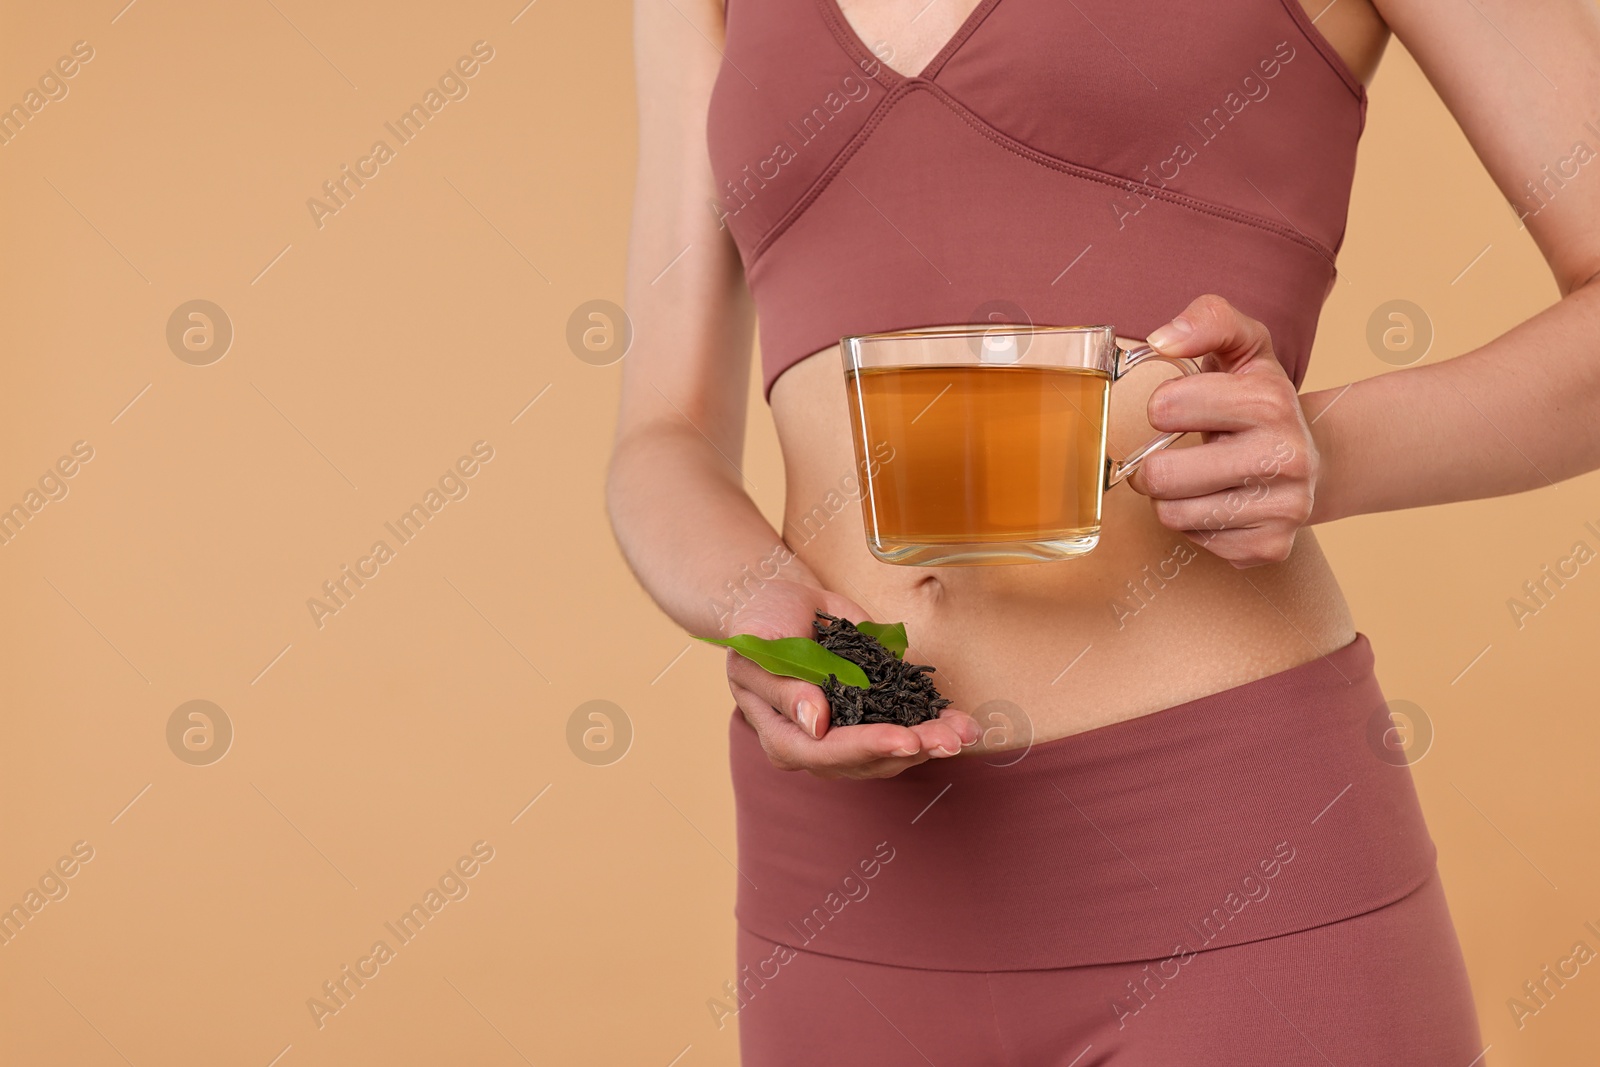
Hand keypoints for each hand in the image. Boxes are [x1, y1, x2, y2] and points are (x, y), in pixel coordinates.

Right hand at [721, 577, 978, 779]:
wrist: (783, 604)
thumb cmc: (762, 622)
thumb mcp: (759, 643)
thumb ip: (783, 686)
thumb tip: (815, 722)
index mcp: (782, 734)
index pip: (825, 751)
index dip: (866, 747)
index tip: (904, 738)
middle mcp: (817, 744)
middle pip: (866, 760)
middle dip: (911, 749)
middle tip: (948, 740)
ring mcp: (848, 734)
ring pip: (892, 752)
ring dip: (931, 742)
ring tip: (964, 732)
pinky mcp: (873, 716)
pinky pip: (906, 729)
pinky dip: (934, 725)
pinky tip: (963, 724)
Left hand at [1128, 294, 1319, 567]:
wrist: (1317, 457)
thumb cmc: (1261, 399)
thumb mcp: (1243, 346)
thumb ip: (1207, 320)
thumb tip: (1162, 339)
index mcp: (1269, 401)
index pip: (1167, 408)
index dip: (1163, 408)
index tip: (1180, 410)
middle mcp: (1286, 456)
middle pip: (1162, 476)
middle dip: (1154, 466)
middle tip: (1171, 456)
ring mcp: (1284, 507)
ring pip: (1173, 515)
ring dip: (1172, 498)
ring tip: (1197, 480)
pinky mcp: (1272, 547)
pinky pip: (1197, 542)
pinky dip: (1198, 525)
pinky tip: (1221, 503)